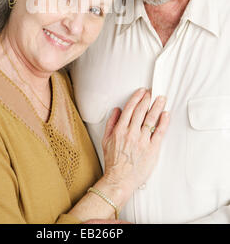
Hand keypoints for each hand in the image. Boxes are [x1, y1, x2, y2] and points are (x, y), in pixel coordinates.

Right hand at [101, 89, 168, 205]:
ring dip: (157, 106)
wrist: (119, 180)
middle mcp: (131, 133)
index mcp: (120, 130)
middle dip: (147, 99)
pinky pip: (159, 132)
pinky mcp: (152, 149)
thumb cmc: (113, 162)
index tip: (141, 92)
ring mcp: (142, 140)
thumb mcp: (106, 140)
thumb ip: (111, 123)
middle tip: (152, 92)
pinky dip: (163, 122)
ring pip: (151, 119)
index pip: (130, 108)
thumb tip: (116, 110)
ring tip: (161, 99)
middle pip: (141, 111)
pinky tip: (166, 115)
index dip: (137, 98)